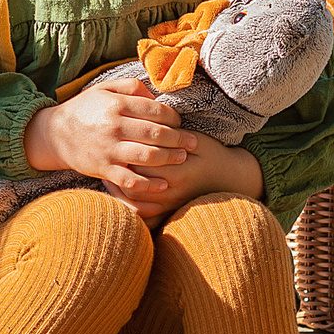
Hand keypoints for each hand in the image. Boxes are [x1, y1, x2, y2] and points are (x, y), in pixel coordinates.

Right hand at [22, 75, 200, 198]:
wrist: (53, 134)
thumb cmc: (84, 109)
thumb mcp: (104, 88)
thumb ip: (131, 87)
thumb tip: (156, 96)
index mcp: (116, 106)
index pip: (155, 111)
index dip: (173, 117)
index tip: (180, 122)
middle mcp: (114, 128)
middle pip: (156, 134)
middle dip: (179, 139)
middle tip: (193, 142)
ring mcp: (109, 150)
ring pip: (148, 157)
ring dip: (170, 159)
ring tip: (183, 158)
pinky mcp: (103, 169)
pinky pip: (130, 181)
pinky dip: (149, 185)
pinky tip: (163, 185)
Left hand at [108, 132, 264, 222]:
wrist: (229, 179)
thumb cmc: (210, 153)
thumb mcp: (197, 139)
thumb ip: (172, 134)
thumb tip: (146, 120)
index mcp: (180, 169)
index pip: (145, 159)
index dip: (127, 149)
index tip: (115, 137)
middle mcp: (174, 190)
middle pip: (136, 179)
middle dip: (118, 167)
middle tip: (104, 153)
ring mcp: (170, 203)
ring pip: (135, 198)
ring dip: (117, 185)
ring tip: (106, 171)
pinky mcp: (168, 211)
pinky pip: (141, 213)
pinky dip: (125, 203)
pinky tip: (116, 189)